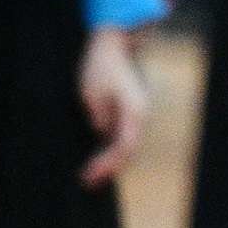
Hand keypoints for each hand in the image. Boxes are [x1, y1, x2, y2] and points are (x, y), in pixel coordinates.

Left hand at [79, 27, 147, 188]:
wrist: (113, 45)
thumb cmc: (101, 67)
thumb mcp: (91, 94)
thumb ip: (98, 119)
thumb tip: (101, 134)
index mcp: (134, 112)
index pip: (124, 147)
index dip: (107, 165)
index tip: (89, 175)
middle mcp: (140, 116)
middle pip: (129, 152)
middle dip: (109, 169)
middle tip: (87, 182)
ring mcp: (136, 114)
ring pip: (127, 147)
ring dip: (110, 162)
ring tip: (90, 175)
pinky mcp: (129, 113)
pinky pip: (123, 137)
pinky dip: (111, 151)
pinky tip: (97, 158)